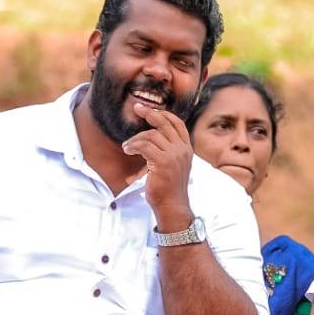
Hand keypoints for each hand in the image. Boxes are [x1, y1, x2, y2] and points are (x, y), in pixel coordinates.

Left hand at [121, 104, 195, 229]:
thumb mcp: (174, 165)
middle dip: (150, 113)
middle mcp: (182, 150)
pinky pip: (144, 146)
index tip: (150, 109)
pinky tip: (127, 150)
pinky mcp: (162, 162)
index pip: (177, 123)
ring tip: (127, 146)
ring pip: (151, 135)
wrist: (172, 206)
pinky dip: (133, 146)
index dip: (164, 114)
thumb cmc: (169, 188)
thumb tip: (153, 134)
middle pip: (164, 123)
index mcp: (186, 149)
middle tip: (137, 108)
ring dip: (135, 139)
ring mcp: (173, 155)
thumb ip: (169, 150)